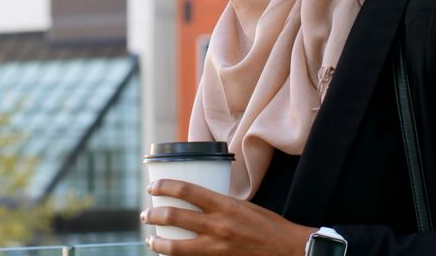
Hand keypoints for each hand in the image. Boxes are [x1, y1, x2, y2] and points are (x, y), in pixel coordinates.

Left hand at [142, 179, 315, 254]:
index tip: (153, 188)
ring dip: (158, 242)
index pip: (186, 190)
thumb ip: (219, 204)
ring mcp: (217, 248)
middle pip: (174, 216)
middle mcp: (218, 225)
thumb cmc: (268, 225)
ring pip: (175, 246)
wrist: (289, 250)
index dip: (164, 187)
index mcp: (225, 205)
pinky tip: (171, 254)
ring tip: (151, 239)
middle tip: (146, 214)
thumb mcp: (243, 205)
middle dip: (154, 215)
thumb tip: (198, 203)